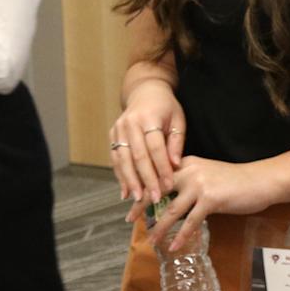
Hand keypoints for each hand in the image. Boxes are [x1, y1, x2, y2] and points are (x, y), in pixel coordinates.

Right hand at [109, 81, 185, 205]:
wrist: (144, 92)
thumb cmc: (165, 107)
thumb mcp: (177, 120)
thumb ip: (176, 142)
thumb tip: (175, 165)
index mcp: (149, 118)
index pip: (156, 148)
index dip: (162, 168)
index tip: (169, 185)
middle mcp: (130, 123)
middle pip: (138, 156)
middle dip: (146, 179)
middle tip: (154, 197)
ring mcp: (118, 129)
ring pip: (123, 160)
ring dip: (131, 181)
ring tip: (138, 198)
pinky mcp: (112, 135)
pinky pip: (115, 159)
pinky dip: (120, 176)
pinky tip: (126, 191)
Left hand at [140, 156, 278, 253]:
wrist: (260, 180)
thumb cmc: (235, 181)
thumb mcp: (207, 175)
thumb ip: (188, 183)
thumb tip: (171, 201)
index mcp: (186, 163)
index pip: (158, 175)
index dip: (143, 187)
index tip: (130, 198)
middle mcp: (189, 171)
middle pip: (158, 189)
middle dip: (142, 205)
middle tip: (129, 219)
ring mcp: (199, 185)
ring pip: (172, 210)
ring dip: (159, 227)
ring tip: (151, 240)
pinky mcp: (211, 199)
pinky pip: (191, 222)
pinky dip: (181, 236)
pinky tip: (173, 247)